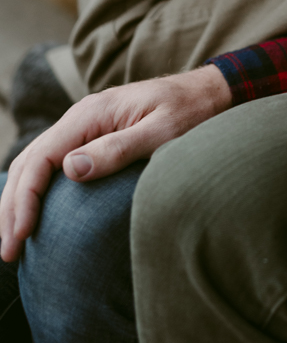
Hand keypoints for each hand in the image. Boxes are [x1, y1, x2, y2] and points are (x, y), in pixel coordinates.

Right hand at [0, 64, 230, 262]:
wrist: (210, 92)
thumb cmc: (191, 112)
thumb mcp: (162, 132)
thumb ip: (118, 148)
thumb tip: (70, 169)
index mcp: (92, 112)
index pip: (42, 157)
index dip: (25, 198)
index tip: (21, 235)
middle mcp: (82, 116)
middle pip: (30, 160)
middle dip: (12, 205)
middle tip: (7, 251)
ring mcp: (86, 125)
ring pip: (37, 161)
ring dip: (19, 198)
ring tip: (11, 238)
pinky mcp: (94, 134)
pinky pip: (53, 161)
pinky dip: (36, 187)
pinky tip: (34, 211)